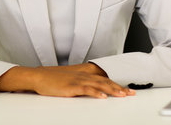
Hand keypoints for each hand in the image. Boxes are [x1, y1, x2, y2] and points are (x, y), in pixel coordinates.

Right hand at [0, 65, 134, 97]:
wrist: (38, 76)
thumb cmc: (51, 80)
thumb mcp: (69, 80)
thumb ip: (80, 84)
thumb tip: (90, 90)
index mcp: (83, 75)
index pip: (104, 79)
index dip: (116, 84)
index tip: (127, 90)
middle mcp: (83, 76)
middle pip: (105, 81)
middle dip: (119, 88)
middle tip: (131, 94)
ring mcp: (78, 80)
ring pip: (99, 85)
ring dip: (112, 90)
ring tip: (123, 95)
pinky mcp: (71, 86)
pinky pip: (87, 89)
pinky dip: (96, 92)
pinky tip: (103, 96)